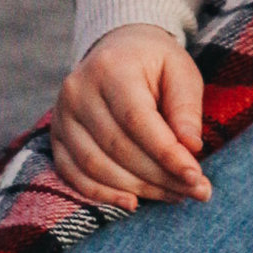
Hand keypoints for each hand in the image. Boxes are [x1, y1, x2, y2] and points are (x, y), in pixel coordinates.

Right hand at [50, 25, 211, 212]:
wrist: (116, 50)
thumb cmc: (154, 64)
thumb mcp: (181, 72)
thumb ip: (186, 109)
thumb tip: (191, 148)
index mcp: (111, 68)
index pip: (137, 120)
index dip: (166, 154)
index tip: (196, 177)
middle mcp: (78, 91)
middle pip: (117, 147)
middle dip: (159, 176)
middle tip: (196, 191)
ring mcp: (61, 115)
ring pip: (95, 166)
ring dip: (137, 188)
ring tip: (174, 195)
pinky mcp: (56, 136)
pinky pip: (72, 174)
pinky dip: (101, 194)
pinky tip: (132, 202)